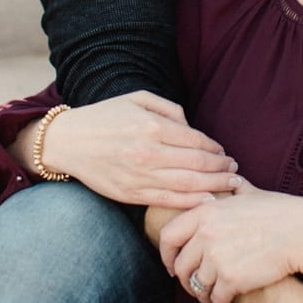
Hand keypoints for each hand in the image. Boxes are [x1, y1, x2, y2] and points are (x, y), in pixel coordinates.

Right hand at [32, 91, 237, 207]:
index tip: (224, 152)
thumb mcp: (135, 100)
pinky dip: (192, 203)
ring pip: (189, 185)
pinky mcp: (131, 194)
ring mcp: (140, 176)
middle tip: (235, 169)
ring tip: (231, 185)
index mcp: (150, 126)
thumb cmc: (103, 117)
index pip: (195, 140)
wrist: (67, 142)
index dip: (215, 148)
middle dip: (222, 168)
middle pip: (198, 164)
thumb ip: (168, 109)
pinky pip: (169, 201)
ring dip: (215, 185)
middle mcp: (148, 152)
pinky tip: (209, 202)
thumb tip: (191, 127)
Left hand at [158, 180, 302, 302]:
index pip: (168, 236)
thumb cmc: (283, 213)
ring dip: (203, 296)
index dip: (166, 254)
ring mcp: (216, 257)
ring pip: (197, 285)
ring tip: (212, 300)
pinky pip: (216, 299)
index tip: (172, 264)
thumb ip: (231, 190)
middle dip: (186, 280)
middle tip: (194, 287)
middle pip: (181, 265)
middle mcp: (205, 234)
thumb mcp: (251, 194)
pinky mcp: (232, 279)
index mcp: (205, 212)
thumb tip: (230, 179)